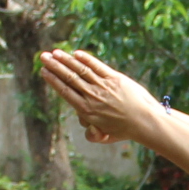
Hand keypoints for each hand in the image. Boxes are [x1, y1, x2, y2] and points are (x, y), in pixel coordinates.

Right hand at [38, 49, 164, 144]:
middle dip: (54, 66)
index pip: (65, 91)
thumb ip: (93, 135)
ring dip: (66, 60)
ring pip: (80, 70)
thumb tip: (86, 129)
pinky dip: (86, 59)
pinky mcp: (115, 79)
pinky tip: (76, 53)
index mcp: (86, 111)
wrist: (145, 122)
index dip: (53, 80)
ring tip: (55, 52)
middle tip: (43, 56)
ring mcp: (103, 86)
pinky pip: (97, 66)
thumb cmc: (126, 130)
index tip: (44, 72)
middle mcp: (92, 97)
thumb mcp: (106, 137)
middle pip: (69, 78)